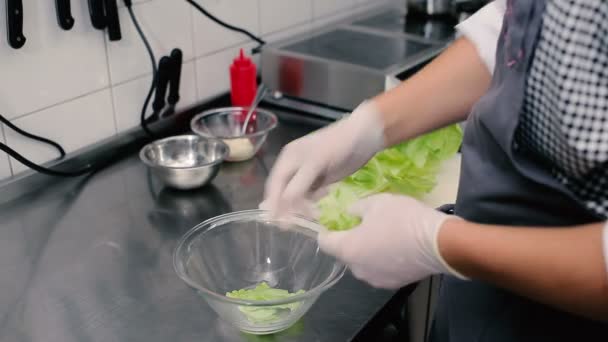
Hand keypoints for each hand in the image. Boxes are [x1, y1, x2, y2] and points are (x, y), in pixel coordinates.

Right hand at [263, 101, 384, 214]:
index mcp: (288, 158)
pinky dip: (311, 203)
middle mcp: (294, 166)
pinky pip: (311, 195)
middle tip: (288, 226)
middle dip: (285, 207)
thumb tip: (284, 204)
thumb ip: (299, 183)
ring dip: (299, 207)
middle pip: (283, 191)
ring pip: (297, 195)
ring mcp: (308, 173)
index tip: (278, 221)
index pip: (276, 185)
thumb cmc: (338, 144)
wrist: (363, 136)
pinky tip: (317, 210)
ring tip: (306, 218)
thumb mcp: (315, 162)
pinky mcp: (321, 180)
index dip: (275, 202)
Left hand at [318, 194, 466, 288]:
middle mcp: (357, 270)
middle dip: (349, 239)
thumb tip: (349, 213)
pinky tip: (394, 246)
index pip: (325, 242)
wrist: (440, 243)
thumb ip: (356, 209)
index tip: (332, 221)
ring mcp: (375, 279)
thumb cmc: (403, 219)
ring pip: (362, 262)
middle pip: (344, 254)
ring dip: (366, 250)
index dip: (326, 230)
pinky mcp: (393, 284)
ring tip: (381, 235)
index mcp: (348, 250)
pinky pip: (378, 269)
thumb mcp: (376, 203)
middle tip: (362, 224)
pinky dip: (381, 259)